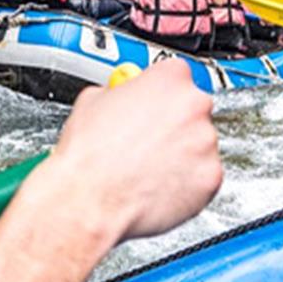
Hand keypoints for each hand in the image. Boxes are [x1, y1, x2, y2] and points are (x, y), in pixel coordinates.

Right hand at [0, 59, 220, 281]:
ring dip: (173, 161)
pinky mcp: (208, 182)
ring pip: (196, 149)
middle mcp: (192, 107)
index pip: (176, 80)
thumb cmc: (74, 156)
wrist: (76, 202)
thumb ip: (113, 96)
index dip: (158, 101)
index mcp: (164, 79)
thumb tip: (113, 94)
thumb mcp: (88, 105)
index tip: (149, 116)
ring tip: (136, 176)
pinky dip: (179, 189)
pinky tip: (147, 194)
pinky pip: (199, 181)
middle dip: (168, 130)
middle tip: (139, 150)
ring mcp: (202, 145)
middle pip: (191, 113)